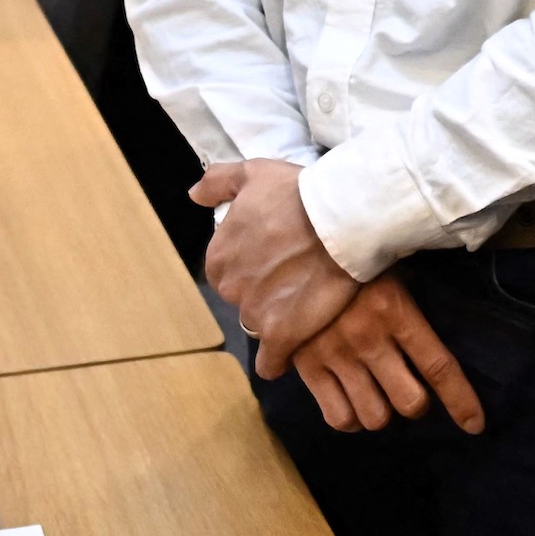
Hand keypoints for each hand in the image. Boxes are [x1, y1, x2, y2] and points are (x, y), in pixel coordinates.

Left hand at [191, 158, 360, 368]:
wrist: (341, 220)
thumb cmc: (298, 194)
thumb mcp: (252, 173)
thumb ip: (217, 183)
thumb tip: (194, 195)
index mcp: (218, 256)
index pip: (226, 272)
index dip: (251, 266)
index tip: (274, 258)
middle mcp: (230, 287)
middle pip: (243, 299)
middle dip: (263, 292)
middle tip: (295, 276)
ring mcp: (254, 314)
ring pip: (260, 326)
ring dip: (277, 319)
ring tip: (307, 303)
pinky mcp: (281, 335)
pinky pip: (271, 362)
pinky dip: (279, 359)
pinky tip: (292, 350)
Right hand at [284, 276, 483, 434]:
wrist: (290, 250)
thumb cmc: (352, 260)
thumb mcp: (391, 269)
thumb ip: (413, 300)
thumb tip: (443, 328)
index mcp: (395, 310)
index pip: (438, 366)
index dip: (461, 401)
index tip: (475, 425)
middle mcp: (368, 338)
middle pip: (410, 402)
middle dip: (417, 403)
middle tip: (411, 391)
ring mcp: (336, 355)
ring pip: (375, 417)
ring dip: (383, 413)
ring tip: (379, 396)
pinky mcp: (307, 367)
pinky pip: (338, 417)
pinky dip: (351, 419)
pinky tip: (353, 404)